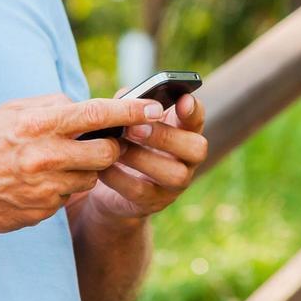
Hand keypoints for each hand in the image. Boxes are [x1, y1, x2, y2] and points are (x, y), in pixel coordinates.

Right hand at [0, 93, 165, 234]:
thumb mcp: (11, 111)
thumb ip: (51, 106)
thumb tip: (84, 106)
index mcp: (40, 124)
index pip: (98, 113)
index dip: (132, 110)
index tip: (156, 107)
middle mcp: (46, 156)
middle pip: (106, 151)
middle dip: (109, 146)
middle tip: (98, 141)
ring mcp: (46, 187)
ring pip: (91, 177)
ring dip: (84, 169)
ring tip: (55, 163)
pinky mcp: (44, 211)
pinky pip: (70, 196)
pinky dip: (63, 188)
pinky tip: (38, 182)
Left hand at [82, 92, 207, 221]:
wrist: (111, 187)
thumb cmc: (125, 142)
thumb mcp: (127, 121)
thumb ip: (130, 105)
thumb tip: (126, 97)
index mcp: (183, 131)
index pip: (197, 118)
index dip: (193, 110)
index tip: (182, 100)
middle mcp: (187, 159)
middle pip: (196, 148)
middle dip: (165, 137)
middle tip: (135, 129)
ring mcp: (174, 185)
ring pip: (175, 174)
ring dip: (142, 158)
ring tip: (117, 147)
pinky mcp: (153, 203)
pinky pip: (141, 192)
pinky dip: (120, 177)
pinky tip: (103, 166)